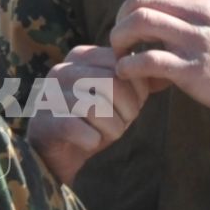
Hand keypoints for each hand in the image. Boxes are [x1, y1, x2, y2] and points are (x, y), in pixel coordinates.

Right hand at [24, 45, 155, 184]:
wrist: (57, 152)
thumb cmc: (92, 121)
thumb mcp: (117, 98)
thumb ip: (137, 82)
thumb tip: (165, 75)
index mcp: (81, 56)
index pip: (122, 63)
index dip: (137, 89)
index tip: (132, 106)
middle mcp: (62, 70)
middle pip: (112, 83)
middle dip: (128, 110)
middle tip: (123, 123)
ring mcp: (49, 96)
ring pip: (96, 107)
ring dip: (112, 128)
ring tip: (107, 134)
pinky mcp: (44, 122)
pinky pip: (80, 129)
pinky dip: (92, 141)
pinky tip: (89, 143)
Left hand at [109, 0, 209, 123]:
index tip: (138, 11)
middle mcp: (205, 8)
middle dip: (121, 17)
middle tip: (121, 35)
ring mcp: (199, 39)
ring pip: (139, 22)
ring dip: (119, 37)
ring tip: (120, 51)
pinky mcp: (192, 70)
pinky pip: (145, 60)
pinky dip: (127, 65)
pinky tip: (127, 71)